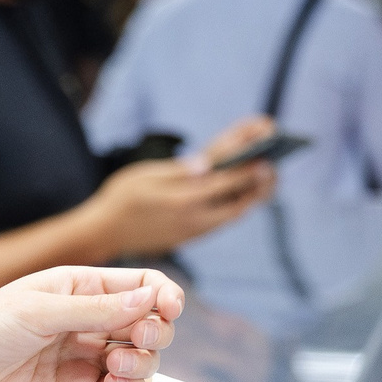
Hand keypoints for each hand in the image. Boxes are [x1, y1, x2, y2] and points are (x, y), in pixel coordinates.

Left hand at [0, 264, 184, 381]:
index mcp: (77, 288)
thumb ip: (95, 308)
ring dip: (143, 360)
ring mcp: (85, 359)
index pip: (139, 286)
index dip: (162, 294)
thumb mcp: (36, 311)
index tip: (168, 307)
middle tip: (142, 337)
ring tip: (116, 364)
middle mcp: (87, 322)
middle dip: (157, 330)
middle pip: (150, 324)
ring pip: (142, 358)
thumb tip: (150, 301)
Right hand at [81, 128, 275, 256]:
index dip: (248, 160)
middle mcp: (194, 218)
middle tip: (275, 161)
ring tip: (269, 175)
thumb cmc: (121, 197)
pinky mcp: (193, 235)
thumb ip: (178, 171)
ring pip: (236, 212)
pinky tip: (247, 191)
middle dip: (260, 179)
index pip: (225, 177)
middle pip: (240, 198)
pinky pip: (225, 219)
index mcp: (182, 199)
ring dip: (255, 193)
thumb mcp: (144, 176)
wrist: (105, 232)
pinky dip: (240, 203)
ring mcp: (195, 230)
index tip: (267, 145)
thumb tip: (208, 164)